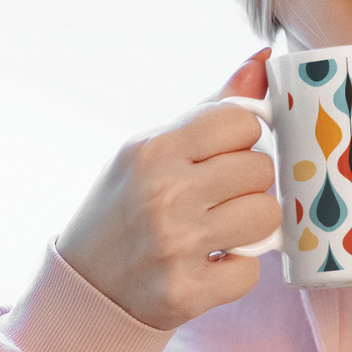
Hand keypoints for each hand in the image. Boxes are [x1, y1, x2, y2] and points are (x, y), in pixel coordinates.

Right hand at [56, 49, 281, 329]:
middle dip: (248, 183)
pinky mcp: (186, 292)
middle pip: (260, 168)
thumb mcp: (156, 148)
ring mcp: (174, 245)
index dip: (242, 138)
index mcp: (153, 149)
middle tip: (217, 197)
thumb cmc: (129, 204)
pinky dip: (237, 270)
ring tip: (220, 228)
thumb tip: (264, 59)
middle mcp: (162, 194)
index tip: (223, 155)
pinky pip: (253, 271)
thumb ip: (215, 107)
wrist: (85, 285)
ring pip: (267, 216)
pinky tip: (209, 263)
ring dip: (252, 225)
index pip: (241, 121)